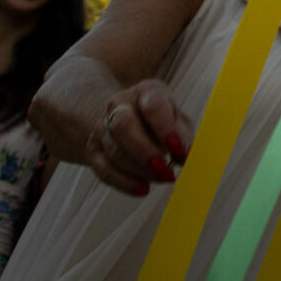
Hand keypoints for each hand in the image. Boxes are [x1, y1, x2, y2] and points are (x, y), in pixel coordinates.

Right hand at [84, 80, 192, 197]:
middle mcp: (120, 104)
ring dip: (139, 170)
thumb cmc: (162, 120)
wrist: (127, 119)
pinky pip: (104, 170)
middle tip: (166, 172)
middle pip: (124, 126)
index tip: (178, 149)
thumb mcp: (177, 120)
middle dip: (145, 152)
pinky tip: (143, 189)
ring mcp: (102, 126)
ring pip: (114, 150)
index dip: (165, 128)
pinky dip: (124, 183)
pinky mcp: (93, 150)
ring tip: (161, 178)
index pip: (153, 104)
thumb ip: (183, 135)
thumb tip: (187, 155)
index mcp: (147, 91)